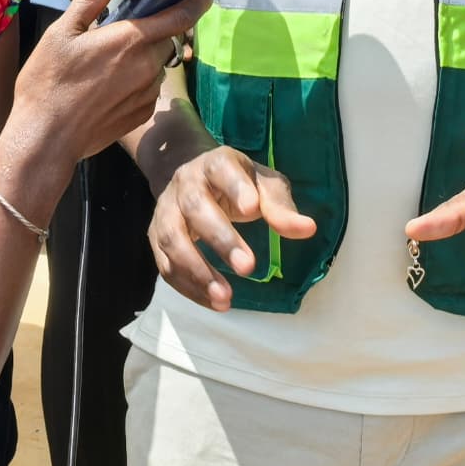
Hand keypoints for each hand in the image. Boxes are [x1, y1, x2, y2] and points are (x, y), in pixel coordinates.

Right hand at [12, 0, 203, 161]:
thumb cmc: (48, 81)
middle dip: (157, 29)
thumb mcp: (62, 32)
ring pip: (158, 63)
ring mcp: (148, 93)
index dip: (198, 0)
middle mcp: (148, 65)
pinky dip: (139, 80)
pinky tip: (110, 86)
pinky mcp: (143, 113)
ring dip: (146, 56)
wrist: (46, 139)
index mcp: (132, 40)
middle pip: (168, 38)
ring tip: (111, 61)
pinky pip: (150, 87)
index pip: (181, 15)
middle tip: (127, 28)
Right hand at [145, 145, 315, 310]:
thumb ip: (280, 206)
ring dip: (197, 271)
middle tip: (249, 267)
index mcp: (216, 163)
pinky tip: (214, 302)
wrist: (194, 178)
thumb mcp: (263, 185)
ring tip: (226, 298)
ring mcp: (166, 210)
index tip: (254, 209)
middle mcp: (186, 183)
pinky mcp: (156, 236)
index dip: (236, 187)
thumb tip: (308, 229)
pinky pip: (166, 265)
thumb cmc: (238, 184)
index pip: (222, 169)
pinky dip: (188, 287)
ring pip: (173, 239)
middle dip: (221, 239)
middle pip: (196, 207)